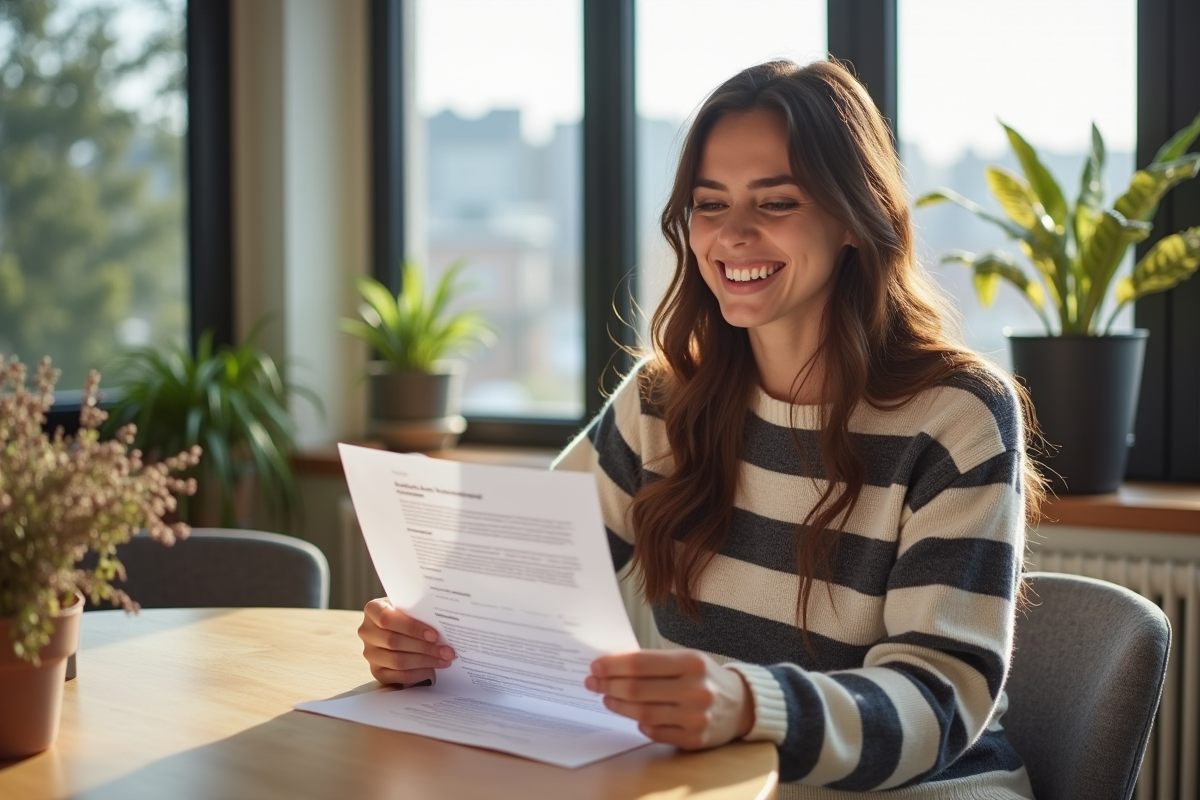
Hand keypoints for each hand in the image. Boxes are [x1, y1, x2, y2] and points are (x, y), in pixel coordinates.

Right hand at [358, 597, 455, 686]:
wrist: (397, 627)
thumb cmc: (407, 614)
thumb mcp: (409, 606)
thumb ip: (418, 612)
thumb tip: (443, 626)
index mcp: (373, 609)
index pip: (387, 619)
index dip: (411, 628)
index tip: (434, 634)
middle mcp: (366, 631)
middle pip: (394, 642)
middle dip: (425, 648)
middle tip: (447, 651)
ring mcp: (369, 653)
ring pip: (397, 661)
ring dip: (424, 662)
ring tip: (443, 660)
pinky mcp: (376, 671)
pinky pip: (397, 676)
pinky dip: (417, 674)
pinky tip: (431, 669)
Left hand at [585, 650, 754, 749]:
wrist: (741, 704)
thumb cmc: (705, 677)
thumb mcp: (686, 659)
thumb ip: (655, 662)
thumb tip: (613, 666)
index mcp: (692, 662)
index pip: (641, 664)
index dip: (613, 666)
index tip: (595, 666)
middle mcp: (696, 690)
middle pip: (637, 690)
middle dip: (609, 686)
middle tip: (593, 683)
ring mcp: (696, 717)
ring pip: (643, 714)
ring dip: (619, 706)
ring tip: (608, 699)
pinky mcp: (695, 739)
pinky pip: (656, 733)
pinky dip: (640, 725)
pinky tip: (633, 716)